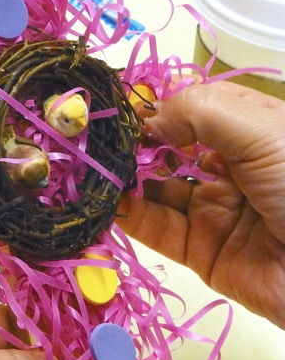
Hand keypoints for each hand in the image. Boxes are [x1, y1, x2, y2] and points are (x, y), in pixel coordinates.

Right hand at [117, 81, 284, 327]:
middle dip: (137, 145)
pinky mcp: (199, 251)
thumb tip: (148, 120)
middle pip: (170, 150)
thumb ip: (199, 111)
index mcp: (249, 132)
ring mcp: (212, 210)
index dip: (160, 108)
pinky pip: (157, 230)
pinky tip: (108, 201)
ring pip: (158, 190)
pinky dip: (130, 215)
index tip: (123, 110)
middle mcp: (228, 168)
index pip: (192, 111)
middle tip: (103, 143)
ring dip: (127, 179)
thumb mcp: (262, 130)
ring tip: (97, 171)